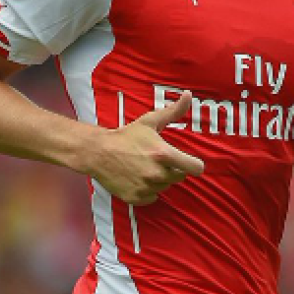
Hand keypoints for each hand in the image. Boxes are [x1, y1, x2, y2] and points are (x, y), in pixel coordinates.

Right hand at [83, 91, 204, 204]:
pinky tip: (138, 178)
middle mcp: (157, 174)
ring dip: (159, 179)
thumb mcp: (150, 121)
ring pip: (165, 187)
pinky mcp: (136, 198)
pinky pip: (152, 197)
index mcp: (163, 154)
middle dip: (173, 169)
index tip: (188, 161)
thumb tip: (189, 95)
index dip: (194, 164)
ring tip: (145, 167)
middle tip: (157, 160)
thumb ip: (173, 111)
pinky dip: (148, 190)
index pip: (195, 168)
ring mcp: (146, 188)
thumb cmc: (126, 136)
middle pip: (179, 177)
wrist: (98, 152)